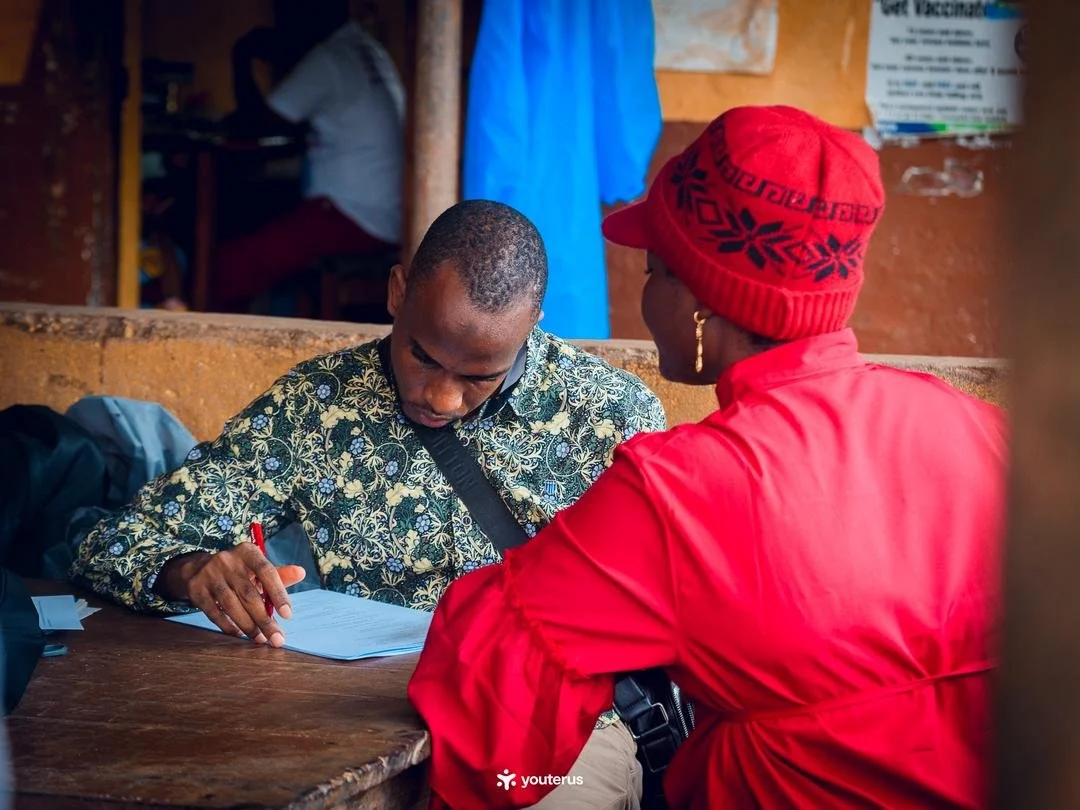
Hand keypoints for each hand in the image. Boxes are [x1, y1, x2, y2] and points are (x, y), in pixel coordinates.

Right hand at [161, 546, 305, 646]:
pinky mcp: (196, 590)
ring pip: (231, 605)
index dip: (278, 593)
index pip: (266, 571)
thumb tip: (301, 573)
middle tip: (276, 638)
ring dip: (248, 626)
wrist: (198, 568)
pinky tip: (240, 634)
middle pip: (249, 594)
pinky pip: (214, 612)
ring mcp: (209, 575)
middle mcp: (227, 560)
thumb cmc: (238, 571)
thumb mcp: (257, 567)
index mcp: (247, 552)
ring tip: (261, 639)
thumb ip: (279, 575)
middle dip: (264, 619)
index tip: (288, 615)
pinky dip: (228, 625)